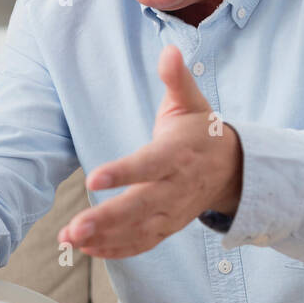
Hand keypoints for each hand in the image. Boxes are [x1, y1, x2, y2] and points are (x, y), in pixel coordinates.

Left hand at [58, 44, 242, 258]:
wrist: (234, 168)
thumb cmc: (202, 132)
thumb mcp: (192, 101)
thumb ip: (177, 79)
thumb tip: (171, 51)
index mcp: (178, 154)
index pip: (148, 165)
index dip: (123, 173)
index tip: (93, 180)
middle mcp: (175, 187)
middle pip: (140, 207)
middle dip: (106, 220)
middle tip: (74, 229)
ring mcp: (172, 211)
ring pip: (138, 230)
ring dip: (103, 238)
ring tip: (70, 239)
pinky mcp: (168, 227)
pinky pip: (142, 243)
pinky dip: (116, 250)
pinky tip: (88, 251)